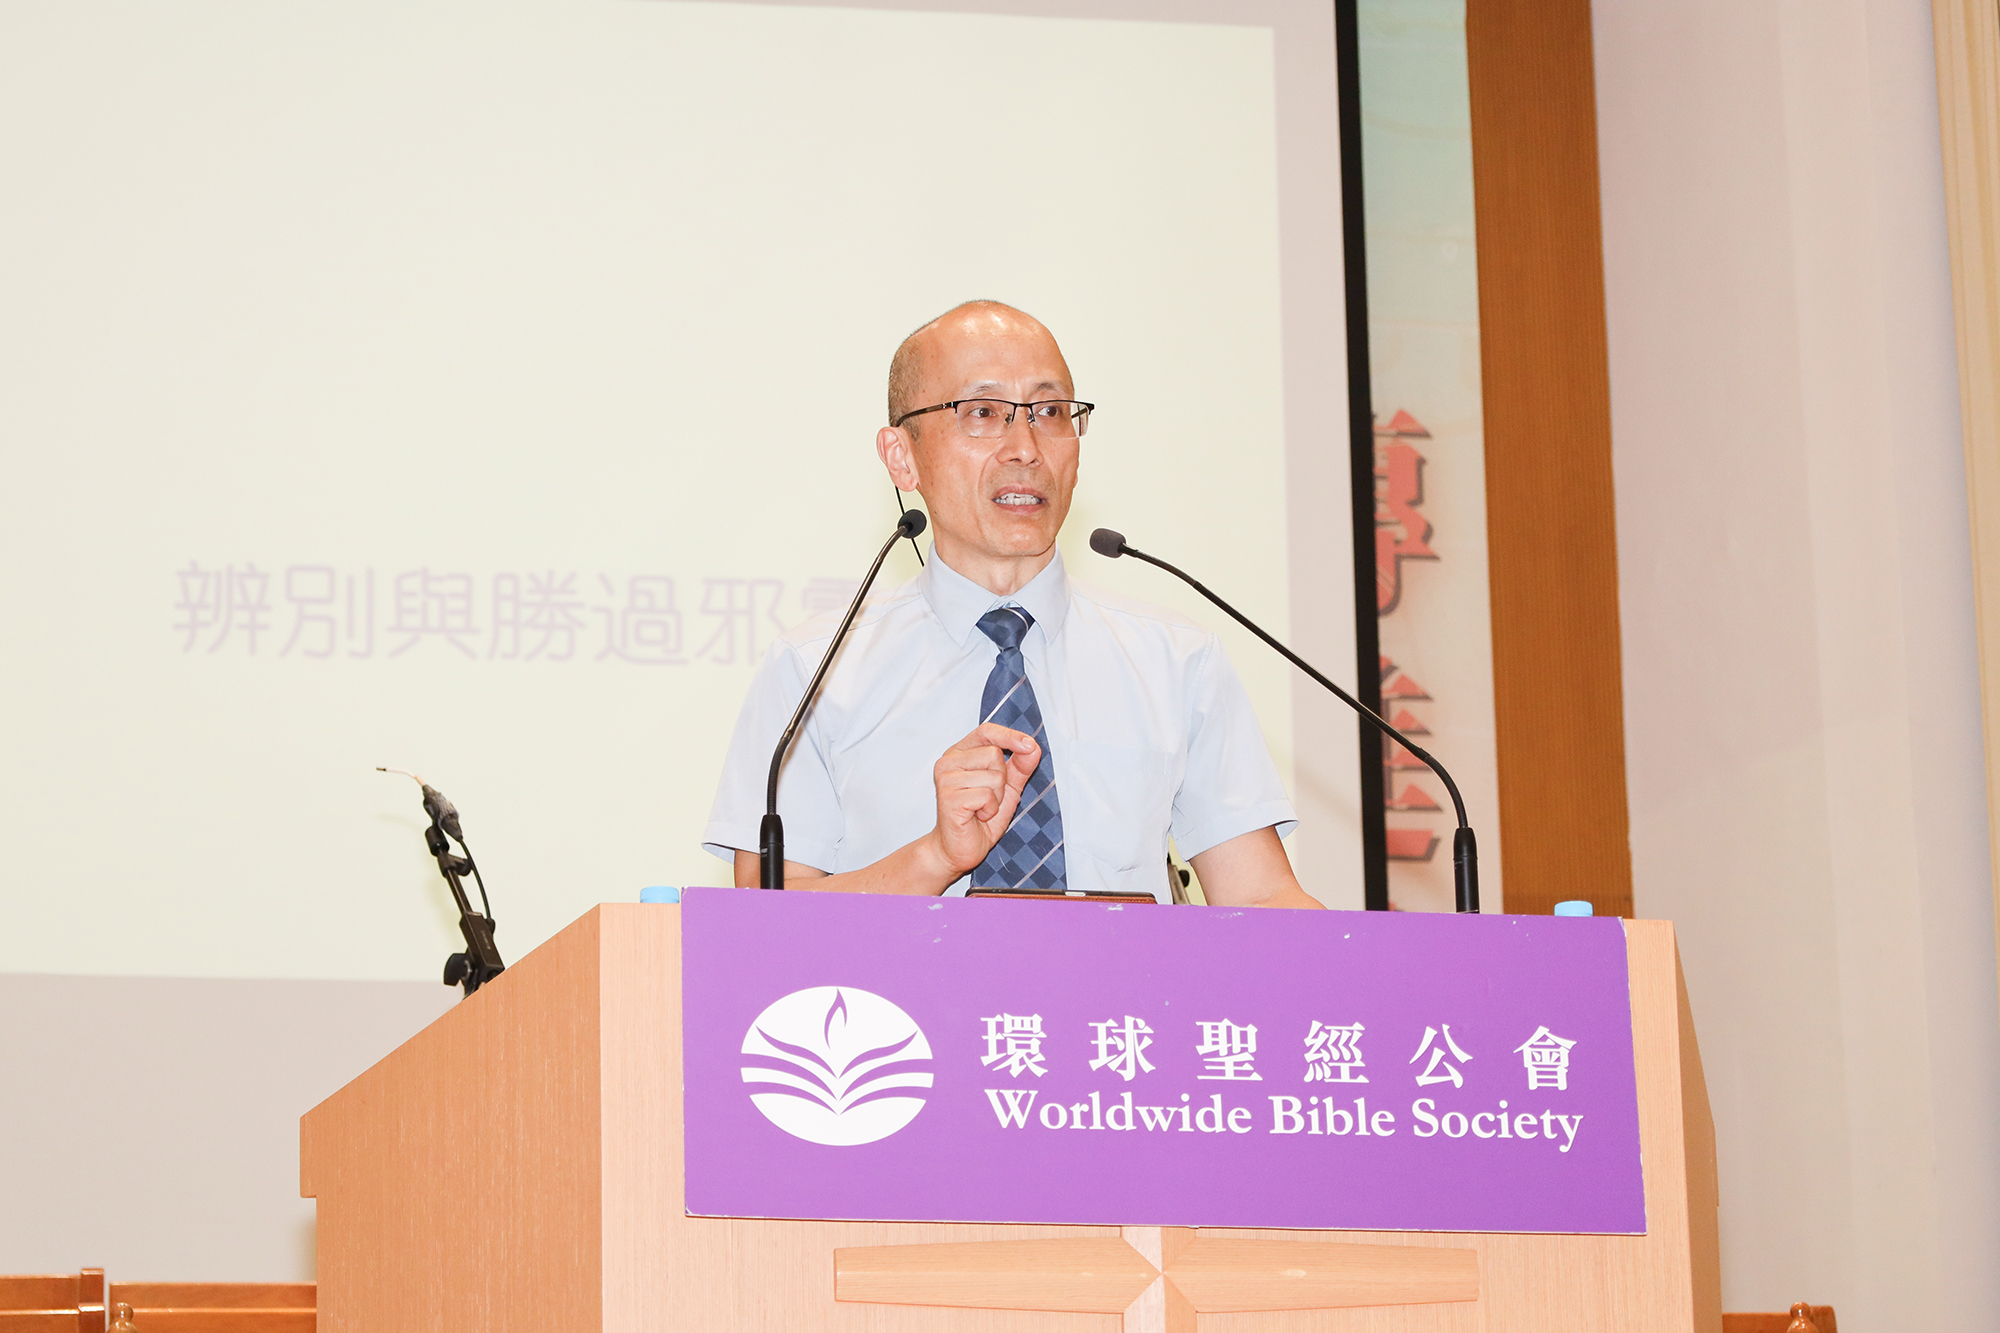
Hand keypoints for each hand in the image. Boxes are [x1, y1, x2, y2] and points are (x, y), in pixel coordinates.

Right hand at [929, 723, 1040, 876]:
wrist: (960, 849)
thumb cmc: (979, 817)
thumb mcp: (1007, 788)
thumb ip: (1020, 766)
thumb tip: (1032, 747)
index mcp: (961, 753)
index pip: (986, 731)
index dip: (1009, 736)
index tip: (1029, 745)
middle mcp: (948, 761)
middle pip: (994, 754)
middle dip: (1002, 781)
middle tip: (988, 798)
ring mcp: (946, 779)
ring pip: (994, 776)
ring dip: (996, 798)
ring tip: (981, 809)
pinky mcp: (948, 798)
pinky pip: (986, 796)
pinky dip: (989, 810)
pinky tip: (977, 817)